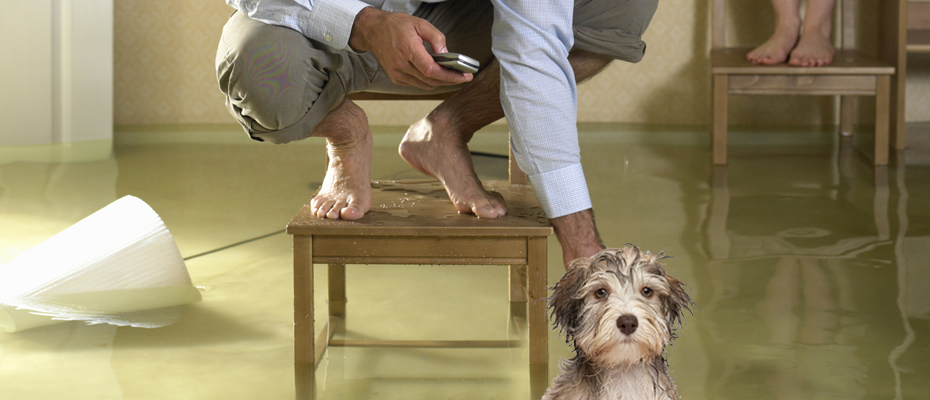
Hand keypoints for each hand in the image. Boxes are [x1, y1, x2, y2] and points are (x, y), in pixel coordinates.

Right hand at [349, 7, 472, 89]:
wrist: (373, 31)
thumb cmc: (395, 26)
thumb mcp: (420, 24)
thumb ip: (436, 38)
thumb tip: (446, 54)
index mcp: (408, 49)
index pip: (431, 70)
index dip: (449, 76)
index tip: (463, 76)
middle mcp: (401, 64)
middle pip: (430, 80)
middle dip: (449, 81)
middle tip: (463, 77)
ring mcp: (397, 73)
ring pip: (425, 85)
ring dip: (440, 83)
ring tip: (453, 77)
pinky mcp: (396, 78)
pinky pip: (417, 84)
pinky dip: (429, 82)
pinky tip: (437, 76)